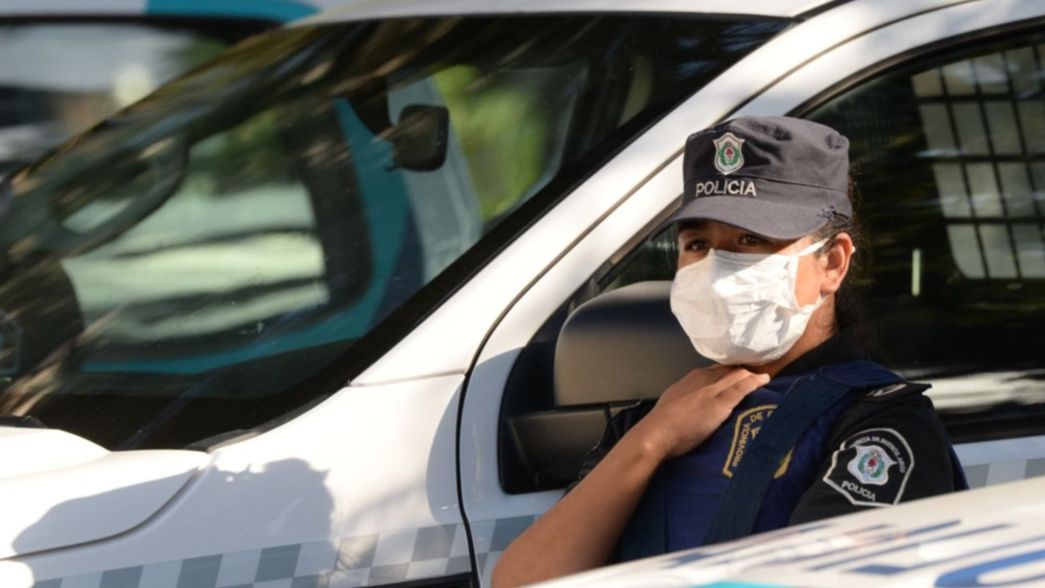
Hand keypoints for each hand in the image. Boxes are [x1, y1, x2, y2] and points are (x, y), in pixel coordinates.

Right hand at [627, 367, 769, 460]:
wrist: (657, 433)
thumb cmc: (664, 424)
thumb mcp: (677, 402)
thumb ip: (690, 398)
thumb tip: (697, 404)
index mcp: (693, 377)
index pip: (719, 369)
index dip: (733, 372)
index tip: (745, 375)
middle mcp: (703, 378)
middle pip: (730, 370)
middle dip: (746, 371)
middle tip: (762, 373)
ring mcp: (712, 389)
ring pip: (738, 375)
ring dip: (753, 375)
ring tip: (766, 377)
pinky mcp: (720, 402)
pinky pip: (742, 387)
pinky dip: (754, 382)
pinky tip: (764, 381)